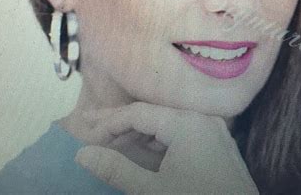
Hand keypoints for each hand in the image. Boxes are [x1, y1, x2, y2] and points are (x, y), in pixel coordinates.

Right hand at [75, 102, 258, 194]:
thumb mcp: (152, 191)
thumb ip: (116, 169)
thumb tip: (82, 154)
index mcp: (187, 124)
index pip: (139, 113)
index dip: (110, 123)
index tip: (86, 136)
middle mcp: (202, 120)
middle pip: (153, 116)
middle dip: (121, 123)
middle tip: (87, 123)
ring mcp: (213, 132)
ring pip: (168, 126)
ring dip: (140, 134)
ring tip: (110, 139)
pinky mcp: (218, 146)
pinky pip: (182, 136)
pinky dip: (160, 142)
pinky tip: (142, 150)